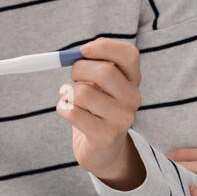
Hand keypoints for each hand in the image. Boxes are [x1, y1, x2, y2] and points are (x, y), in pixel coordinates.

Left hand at [55, 38, 145, 189]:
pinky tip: (69, 112)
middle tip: (73, 76)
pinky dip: (63, 108)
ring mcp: (122, 119)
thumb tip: (76, 54)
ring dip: (69, 93)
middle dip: (79, 69)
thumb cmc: (97, 107)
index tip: (83, 50)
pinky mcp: (105, 136)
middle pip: (105, 72)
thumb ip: (93, 65)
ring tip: (72, 99)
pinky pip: (73, 112)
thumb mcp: (100, 83)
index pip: (129, 54)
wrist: (103, 149)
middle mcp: (133, 99)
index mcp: (133, 80)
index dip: (104, 47)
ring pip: (84, 93)